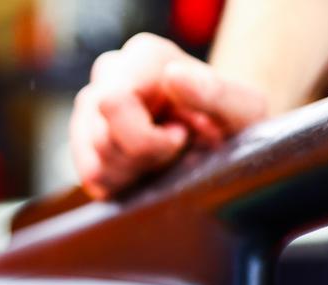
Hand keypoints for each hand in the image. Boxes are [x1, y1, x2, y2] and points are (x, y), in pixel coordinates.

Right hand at [70, 33, 267, 198]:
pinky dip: (123, 185)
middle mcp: (108, 76)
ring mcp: (89, 111)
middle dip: (144, 158)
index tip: (181, 136)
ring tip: (162, 157)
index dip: (148, 137)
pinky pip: (92, 180)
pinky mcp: (83, 146)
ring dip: (135, 173)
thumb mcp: (243, 109)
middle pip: (102, 138)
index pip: (114, 102)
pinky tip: (146, 169)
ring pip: (95, 164)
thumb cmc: (233, 121)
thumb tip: (173, 76)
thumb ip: (214, 92)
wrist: (223, 138)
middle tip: (177, 149)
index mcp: (144, 56)